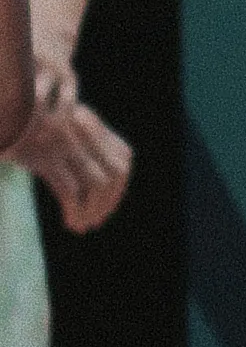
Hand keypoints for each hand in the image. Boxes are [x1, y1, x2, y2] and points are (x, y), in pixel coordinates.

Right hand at [15, 99, 128, 235]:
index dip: (121, 184)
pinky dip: (75, 210)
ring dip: (94, 209)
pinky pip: (70, 190)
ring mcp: (63, 143)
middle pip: (117, 171)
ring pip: (98, 183)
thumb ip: (77, 145)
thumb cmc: (19, 123)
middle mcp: (81, 131)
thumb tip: (104, 179)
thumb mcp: (53, 129)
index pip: (124, 156)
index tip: (109, 204)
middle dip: (110, 200)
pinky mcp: (42, 157)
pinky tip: (71, 223)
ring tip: (83, 225)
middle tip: (97, 220)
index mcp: (88, 121)